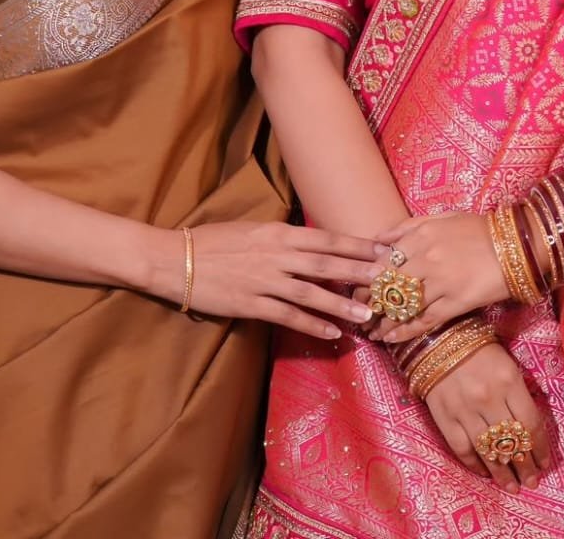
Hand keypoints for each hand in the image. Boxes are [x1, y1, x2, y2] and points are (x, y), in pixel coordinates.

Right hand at [155, 220, 389, 338]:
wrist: (176, 260)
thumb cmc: (214, 241)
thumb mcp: (253, 229)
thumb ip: (283, 237)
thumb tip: (312, 242)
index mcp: (278, 233)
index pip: (326, 238)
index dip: (356, 245)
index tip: (382, 249)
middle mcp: (276, 254)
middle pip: (326, 264)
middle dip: (359, 272)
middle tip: (387, 280)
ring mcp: (263, 281)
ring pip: (311, 293)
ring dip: (340, 305)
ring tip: (366, 315)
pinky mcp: (250, 304)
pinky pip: (287, 316)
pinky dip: (311, 325)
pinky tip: (331, 334)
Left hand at [369, 212, 507, 342]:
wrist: (516, 245)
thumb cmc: (478, 229)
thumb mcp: (441, 218)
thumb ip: (407, 227)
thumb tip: (378, 239)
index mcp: (420, 235)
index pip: (382, 262)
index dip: (366, 280)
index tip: (356, 290)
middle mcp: (425, 258)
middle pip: (387, 286)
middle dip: (370, 303)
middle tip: (361, 314)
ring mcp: (440, 282)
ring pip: (402, 306)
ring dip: (383, 322)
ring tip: (372, 331)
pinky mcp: (456, 302)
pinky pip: (424, 320)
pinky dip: (405, 332)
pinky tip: (392, 338)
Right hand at [425, 341, 549, 494]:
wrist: (437, 338)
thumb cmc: (479, 348)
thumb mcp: (507, 362)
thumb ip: (519, 392)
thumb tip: (530, 428)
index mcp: (509, 380)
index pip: (531, 424)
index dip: (540, 448)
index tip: (545, 463)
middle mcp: (488, 398)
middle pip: (512, 443)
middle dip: (525, 466)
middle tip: (532, 482)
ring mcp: (464, 410)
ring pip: (488, 452)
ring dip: (502, 474)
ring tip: (512, 486)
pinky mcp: (445, 418)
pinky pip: (463, 449)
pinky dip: (475, 465)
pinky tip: (485, 473)